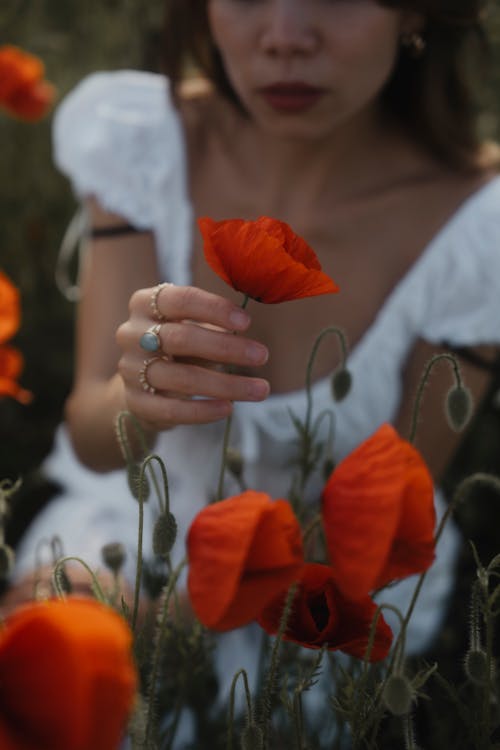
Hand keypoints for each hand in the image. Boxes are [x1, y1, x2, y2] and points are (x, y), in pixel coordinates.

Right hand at [116, 284, 269, 430]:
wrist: (144, 381)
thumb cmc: (179, 345)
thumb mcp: (193, 325)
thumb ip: (214, 324)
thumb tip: (245, 328)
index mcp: (146, 304)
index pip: (180, 300)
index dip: (215, 310)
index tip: (246, 322)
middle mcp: (131, 334)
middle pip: (181, 339)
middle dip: (226, 348)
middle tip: (262, 356)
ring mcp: (130, 369)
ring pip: (182, 378)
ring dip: (226, 384)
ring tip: (259, 389)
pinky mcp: (136, 402)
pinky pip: (171, 410)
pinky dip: (203, 410)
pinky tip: (228, 408)